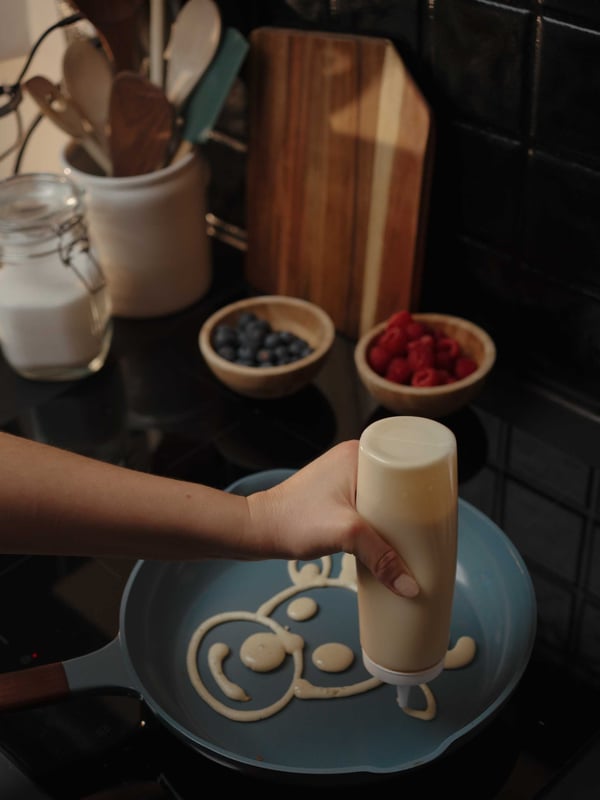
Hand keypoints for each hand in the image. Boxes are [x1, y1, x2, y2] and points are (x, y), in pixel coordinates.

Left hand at [247, 440, 418, 597]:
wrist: (259, 529)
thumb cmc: (294, 521)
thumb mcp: (345, 535)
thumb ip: (380, 558)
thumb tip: (412, 587)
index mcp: (359, 453)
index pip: (406, 458)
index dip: (427, 479)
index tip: (443, 502)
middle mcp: (354, 459)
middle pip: (399, 479)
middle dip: (417, 502)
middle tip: (434, 525)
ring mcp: (345, 476)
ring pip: (386, 494)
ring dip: (399, 513)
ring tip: (419, 534)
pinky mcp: (338, 494)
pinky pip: (372, 502)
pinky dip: (384, 518)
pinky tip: (393, 536)